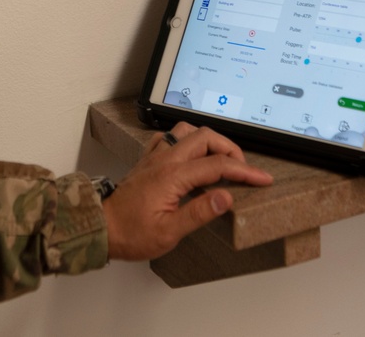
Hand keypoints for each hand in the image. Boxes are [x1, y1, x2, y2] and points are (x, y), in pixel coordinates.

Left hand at [101, 122, 272, 260]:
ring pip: (187, 131)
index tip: (263, 179)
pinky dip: (187, 140)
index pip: (218, 166)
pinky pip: (169, 137)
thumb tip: (226, 197)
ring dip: (209, 140)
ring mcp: (154, 157)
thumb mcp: (169, 232)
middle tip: (244, 169)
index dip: (245, 171)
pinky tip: (192, 155)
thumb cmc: (132, 233)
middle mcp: (164, 161)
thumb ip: (199, 212)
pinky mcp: (148, 160)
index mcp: (172, 177)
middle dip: (230, 149)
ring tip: (222, 160)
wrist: (102, 227)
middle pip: (205, 137)